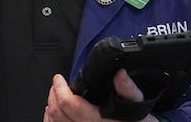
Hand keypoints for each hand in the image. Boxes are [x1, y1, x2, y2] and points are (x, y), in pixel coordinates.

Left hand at [43, 69, 159, 121]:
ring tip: (54, 97)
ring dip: (51, 109)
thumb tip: (120, 74)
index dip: (60, 88)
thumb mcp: (140, 106)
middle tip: (56, 84)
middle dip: (53, 95)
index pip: (70, 104)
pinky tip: (53, 115)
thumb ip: (129, 90)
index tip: (59, 79)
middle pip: (58, 114)